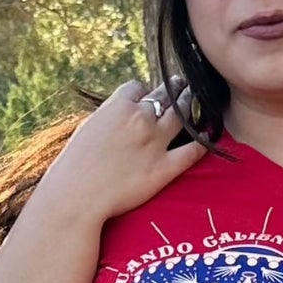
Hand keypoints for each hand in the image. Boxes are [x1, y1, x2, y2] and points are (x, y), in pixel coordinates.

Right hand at [39, 76, 209, 222]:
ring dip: (189, 104)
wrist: (76, 196)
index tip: (145, 98)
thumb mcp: (88, 128)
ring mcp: (155, 142)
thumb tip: (120, 111)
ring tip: (194, 100)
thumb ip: (109, 116)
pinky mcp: (164, 168)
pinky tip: (209, 135)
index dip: (143, 92)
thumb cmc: (74, 166)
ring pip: (181, 114)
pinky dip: (203, 141)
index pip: (138, 88)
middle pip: (164, 95)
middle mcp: (140, 119)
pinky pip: (192, 150)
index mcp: (118, 106)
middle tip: (181, 86)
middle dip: (173, 89)